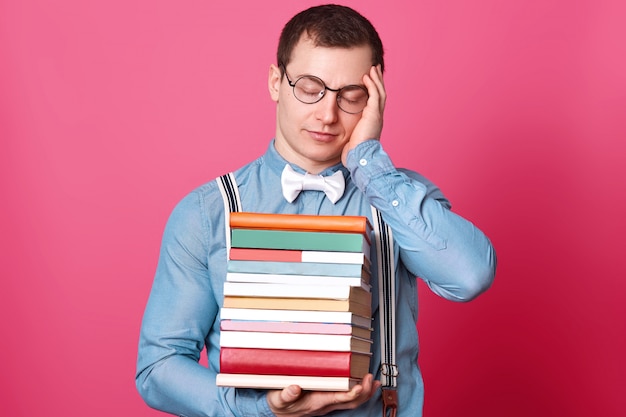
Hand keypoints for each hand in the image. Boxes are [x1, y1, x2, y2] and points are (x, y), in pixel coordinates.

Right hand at [266, 373, 380, 416]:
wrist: (277, 413)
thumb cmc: (279, 404)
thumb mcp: (278, 399)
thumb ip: (286, 394)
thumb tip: (295, 388)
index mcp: (316, 402)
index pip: (338, 399)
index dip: (351, 394)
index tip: (360, 386)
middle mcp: (325, 405)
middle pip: (351, 402)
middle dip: (364, 392)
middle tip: (370, 378)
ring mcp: (327, 404)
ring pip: (351, 402)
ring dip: (364, 393)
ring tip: (373, 382)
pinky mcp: (326, 400)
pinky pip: (346, 399)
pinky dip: (358, 392)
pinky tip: (362, 385)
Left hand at [341, 65, 385, 165]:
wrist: (359, 157)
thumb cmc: (354, 151)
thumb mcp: (351, 136)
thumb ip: (348, 128)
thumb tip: (338, 127)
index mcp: (373, 121)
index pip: (375, 101)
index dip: (374, 89)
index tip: (370, 79)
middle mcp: (377, 117)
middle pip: (380, 93)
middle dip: (378, 80)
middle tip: (375, 68)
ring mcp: (377, 115)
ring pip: (379, 92)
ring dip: (376, 79)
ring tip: (372, 68)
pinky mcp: (373, 115)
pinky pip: (374, 95)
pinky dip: (371, 85)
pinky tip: (366, 76)